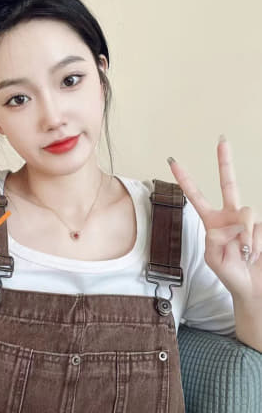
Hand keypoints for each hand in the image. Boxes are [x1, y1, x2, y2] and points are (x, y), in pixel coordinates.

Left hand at [167, 135, 261, 300]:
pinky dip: (255, 244)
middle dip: (225, 162)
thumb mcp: (213, 259)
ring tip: (244, 254)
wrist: (252, 288)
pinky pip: (257, 228)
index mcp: (212, 222)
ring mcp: (248, 220)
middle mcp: (230, 216)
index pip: (196, 196)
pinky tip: (254, 254)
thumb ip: (215, 240)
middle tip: (222, 140)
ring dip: (244, 237)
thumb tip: (229, 224)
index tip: (173, 162)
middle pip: (229, 184)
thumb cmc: (230, 274)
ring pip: (246, 214)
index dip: (185, 179)